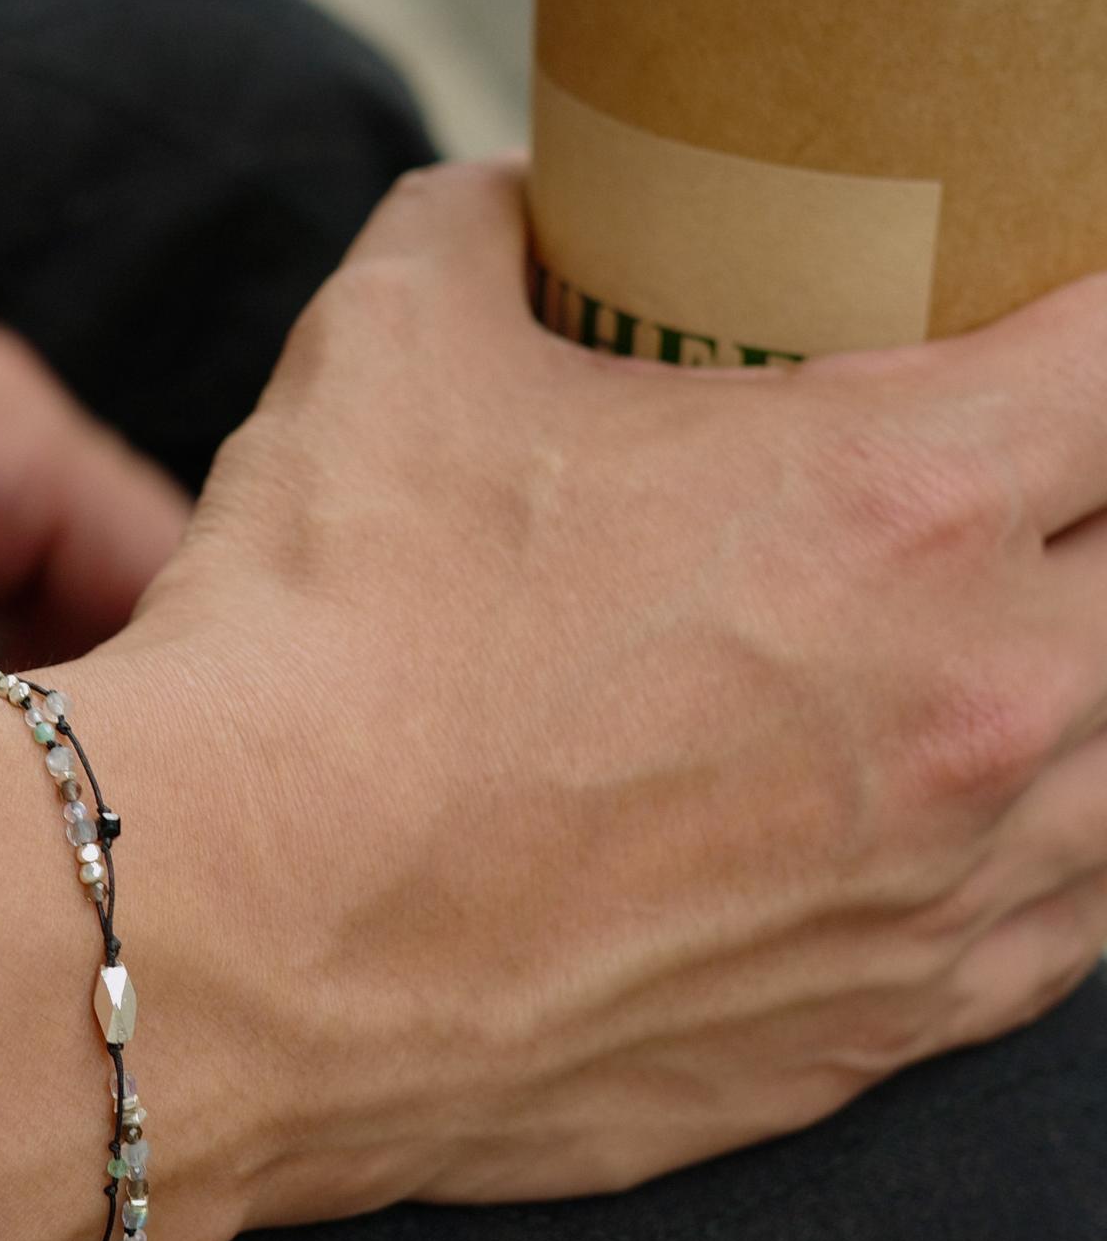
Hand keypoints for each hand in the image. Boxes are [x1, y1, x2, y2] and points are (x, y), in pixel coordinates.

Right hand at [115, 162, 1106, 1228]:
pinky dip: (1048, 855)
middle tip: (1017, 480)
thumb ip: (487, 233)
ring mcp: (950, 892)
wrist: (221, 943)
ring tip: (998, 646)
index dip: (1103, 313)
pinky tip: (971, 817)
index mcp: (901, 501)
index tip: (1060, 309)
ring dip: (1086, 678)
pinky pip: (1065, 933)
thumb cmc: (319, 651)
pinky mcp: (883, 1031)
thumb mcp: (390, 349)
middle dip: (1098, 501)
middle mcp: (982, 701)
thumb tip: (516, 209)